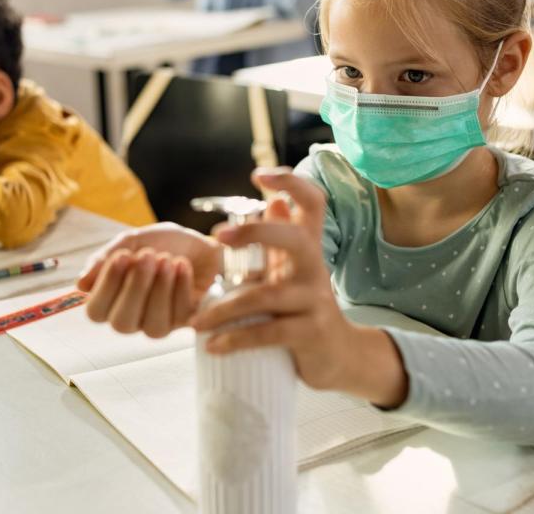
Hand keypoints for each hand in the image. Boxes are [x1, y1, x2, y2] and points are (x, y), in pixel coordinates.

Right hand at [77, 222, 222, 337]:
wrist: (201, 242)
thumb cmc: (163, 243)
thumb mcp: (133, 241)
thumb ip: (105, 258)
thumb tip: (80, 284)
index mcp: (112, 300)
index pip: (96, 311)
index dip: (107, 286)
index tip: (122, 256)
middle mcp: (132, 317)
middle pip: (122, 324)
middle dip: (135, 288)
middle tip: (148, 255)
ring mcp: (160, 323)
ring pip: (153, 326)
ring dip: (160, 289)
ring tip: (167, 260)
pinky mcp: (186, 322)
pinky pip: (179, 316)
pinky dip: (180, 286)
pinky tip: (182, 265)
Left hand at [189, 168, 407, 405]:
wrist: (338, 357)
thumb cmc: (304, 309)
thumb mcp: (293, 272)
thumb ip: (280, 241)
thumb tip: (272, 201)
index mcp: (308, 248)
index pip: (313, 203)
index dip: (291, 183)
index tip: (258, 176)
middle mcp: (315, 268)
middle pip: (293, 238)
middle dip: (256, 233)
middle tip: (218, 237)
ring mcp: (315, 300)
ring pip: (266, 295)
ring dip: (223, 309)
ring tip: (195, 323)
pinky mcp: (311, 332)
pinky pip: (268, 332)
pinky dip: (235, 339)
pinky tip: (213, 345)